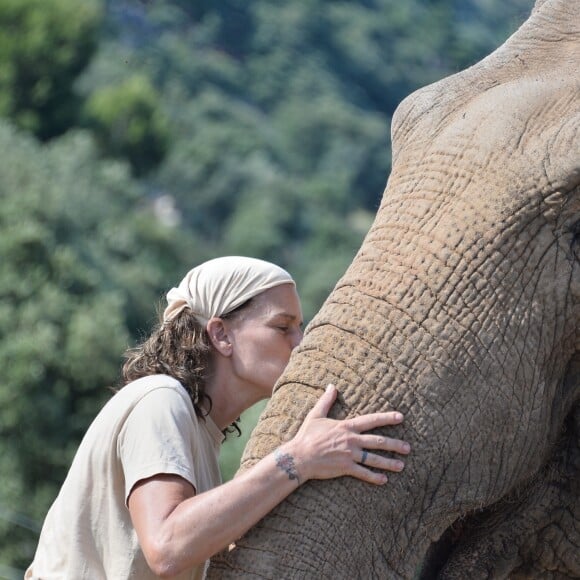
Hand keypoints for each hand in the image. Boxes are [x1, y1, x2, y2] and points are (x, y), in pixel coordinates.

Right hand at [283, 384, 410, 484]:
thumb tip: (331, 386)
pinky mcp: (345, 468)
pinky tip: (384, 481)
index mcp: (346, 426)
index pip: (371, 420)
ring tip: (402, 466)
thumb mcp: (316, 415)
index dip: (387, 418)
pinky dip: (374, 477)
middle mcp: (351, 440)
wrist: (299, 456)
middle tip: (408, 447)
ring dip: (389, 462)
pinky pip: (363, 473)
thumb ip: (326, 401)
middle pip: (378, 442)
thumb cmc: (307, 435)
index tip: (401, 417)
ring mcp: (349, 455)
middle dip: (394, 444)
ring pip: (374, 459)